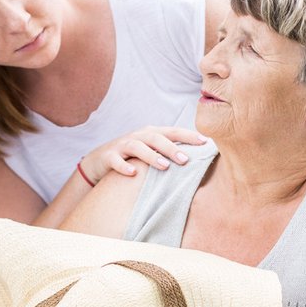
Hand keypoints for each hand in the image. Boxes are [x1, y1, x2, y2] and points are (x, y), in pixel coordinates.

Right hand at [79, 126, 207, 184]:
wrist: (100, 160)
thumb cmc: (133, 157)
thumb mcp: (152, 151)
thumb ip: (170, 153)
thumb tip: (199, 160)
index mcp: (152, 134)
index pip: (173, 132)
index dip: (188, 136)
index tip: (205, 142)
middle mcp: (138, 136)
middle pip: (156, 138)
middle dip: (171, 148)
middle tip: (185, 160)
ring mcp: (122, 145)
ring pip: (137, 147)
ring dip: (151, 156)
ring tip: (164, 166)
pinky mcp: (109, 157)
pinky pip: (116, 161)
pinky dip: (124, 166)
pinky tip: (134, 173)